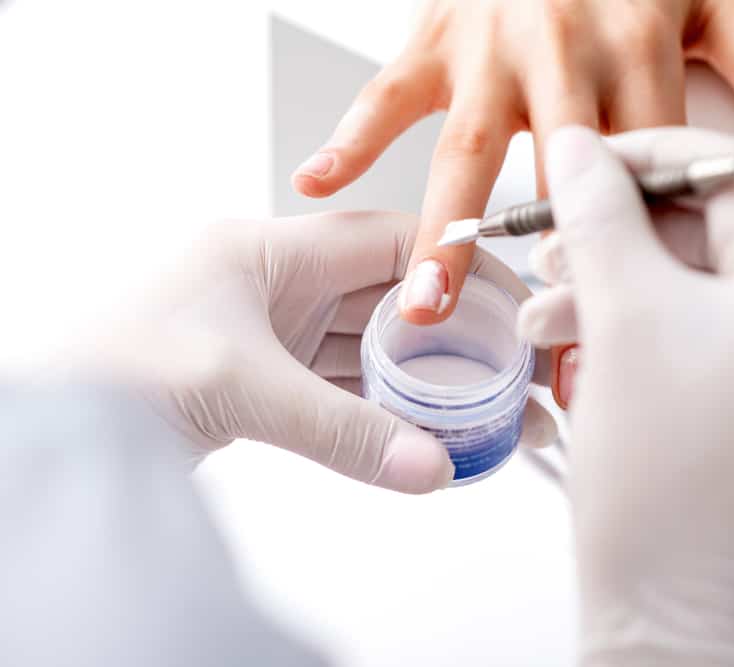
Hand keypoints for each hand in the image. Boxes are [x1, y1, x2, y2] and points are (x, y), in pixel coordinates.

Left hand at [71, 211, 554, 492]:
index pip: (386, 242)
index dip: (451, 266)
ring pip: (366, 347)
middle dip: (447, 333)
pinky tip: (418, 430)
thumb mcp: (243, 389)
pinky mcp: (262, 378)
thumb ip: (344, 431)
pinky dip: (378, 409)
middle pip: (386, 298)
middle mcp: (275, 284)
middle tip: (505, 366)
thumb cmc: (112, 376)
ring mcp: (270, 333)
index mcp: (269, 250)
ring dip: (418, 377)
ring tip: (478, 406)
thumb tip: (432, 467)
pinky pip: (339, 387)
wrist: (50, 427)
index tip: (506, 298)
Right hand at [291, 0, 733, 328]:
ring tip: (425, 299)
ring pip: (466, 148)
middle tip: (548, 339)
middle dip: (553, 260)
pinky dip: (350, 137)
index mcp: (635, 49)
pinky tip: (318, 182)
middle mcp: (562, 52)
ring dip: (443, 227)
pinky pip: (386, 92)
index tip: (648, 325)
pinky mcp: (437, 40)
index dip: (648, 248)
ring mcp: (491, 51)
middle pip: (557, 175)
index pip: (645, 169)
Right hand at [522, 127, 733, 664]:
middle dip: (627, 244)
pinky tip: (602, 359)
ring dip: (636, 298)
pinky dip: (669, 345)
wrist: (675, 630)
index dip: (647, 161)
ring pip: (724, 302)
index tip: (584, 167)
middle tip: (555, 258)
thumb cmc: (657, 497)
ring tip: (556, 321)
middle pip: (728, 243)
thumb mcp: (620, 323)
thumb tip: (580, 149)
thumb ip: (598, 215)